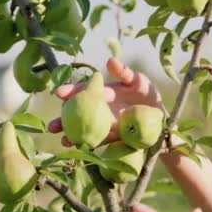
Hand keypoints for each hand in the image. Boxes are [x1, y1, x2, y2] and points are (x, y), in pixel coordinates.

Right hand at [47, 58, 162, 146]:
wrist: (160, 117)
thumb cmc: (147, 95)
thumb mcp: (139, 81)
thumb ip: (125, 73)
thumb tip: (110, 61)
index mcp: (101, 94)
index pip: (82, 92)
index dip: (70, 92)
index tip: (57, 93)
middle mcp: (98, 110)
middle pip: (77, 114)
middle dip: (63, 120)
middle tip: (51, 126)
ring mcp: (103, 126)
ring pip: (83, 130)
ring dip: (72, 137)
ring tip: (63, 141)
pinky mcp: (111, 139)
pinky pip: (97, 142)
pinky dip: (89, 146)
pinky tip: (81, 150)